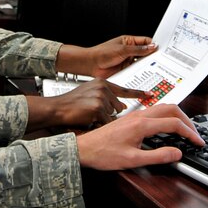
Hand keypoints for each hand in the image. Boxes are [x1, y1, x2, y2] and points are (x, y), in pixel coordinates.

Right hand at [25, 79, 150, 128]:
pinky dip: (98, 124)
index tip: (151, 94)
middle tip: (93, 112)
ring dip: (102, 118)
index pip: (124, 89)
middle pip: (118, 107)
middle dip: (109, 113)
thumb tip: (120, 106)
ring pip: (112, 115)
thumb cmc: (70, 103)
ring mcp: (101, 97)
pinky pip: (105, 122)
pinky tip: (87, 119)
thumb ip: (105, 96)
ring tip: (88, 114)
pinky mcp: (97, 108)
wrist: (57, 108)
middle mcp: (103, 88)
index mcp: (103, 83)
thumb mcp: (89, 93)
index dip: (138, 93)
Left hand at [55, 35, 157, 78]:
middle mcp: (129, 51)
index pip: (145, 42)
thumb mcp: (122, 50)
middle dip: (153, 56)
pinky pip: (136, 72)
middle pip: (145, 53)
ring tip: (157, 69)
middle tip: (163, 60)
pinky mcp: (126, 71)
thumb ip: (138, 50)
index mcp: (129, 41)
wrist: (90, 65)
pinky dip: (141, 73)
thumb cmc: (102, 53)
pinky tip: (146, 75)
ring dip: (147, 66)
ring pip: (141, 63)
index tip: (163, 49)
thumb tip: (152, 47)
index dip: (154, 45)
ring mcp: (128, 61)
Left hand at [75, 103, 203, 170]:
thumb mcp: (133, 160)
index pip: (174, 124)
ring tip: (186, 130)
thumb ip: (157, 156)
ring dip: (178, 117)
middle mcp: (140, 116)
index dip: (190, 133)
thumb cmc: (104, 154)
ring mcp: (136, 115)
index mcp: (142, 124)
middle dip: (188, 121)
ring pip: (164, 108)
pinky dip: (168, 117)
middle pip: (172, 109)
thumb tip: (177, 153)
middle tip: (196, 134)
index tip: (198, 142)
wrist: (84, 148)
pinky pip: (156, 111)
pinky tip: (168, 128)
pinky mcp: (132, 118)